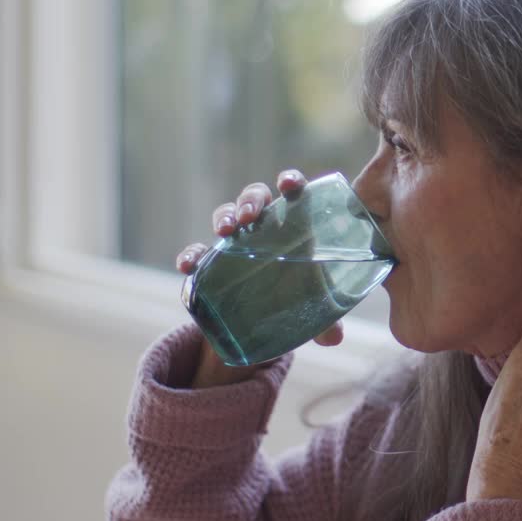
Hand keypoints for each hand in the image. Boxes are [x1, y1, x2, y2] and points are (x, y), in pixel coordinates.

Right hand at [175, 169, 343, 388]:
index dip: (290, 181)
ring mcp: (236, 241)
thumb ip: (327, 320)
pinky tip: (187, 266)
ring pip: (225, 215)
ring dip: (223, 217)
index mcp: (294, 223)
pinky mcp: (213, 262)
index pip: (292, 191)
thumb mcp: (313, 307)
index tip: (288, 183)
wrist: (267, 319)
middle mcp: (263, 225)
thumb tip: (334, 339)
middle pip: (254, 197)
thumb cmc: (299, 296)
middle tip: (249, 217)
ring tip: (225, 231)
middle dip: (250, 200)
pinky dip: (191, 255)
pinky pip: (198, 251)